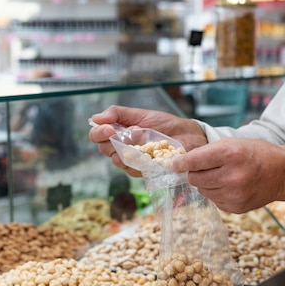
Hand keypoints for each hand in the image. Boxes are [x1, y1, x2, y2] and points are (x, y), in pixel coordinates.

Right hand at [89, 105, 207, 176]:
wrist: (188, 135)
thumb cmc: (165, 124)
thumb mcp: (141, 114)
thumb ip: (118, 114)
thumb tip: (96, 118)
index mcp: (118, 133)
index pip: (97, 136)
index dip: (98, 133)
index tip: (108, 128)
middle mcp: (122, 148)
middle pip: (104, 149)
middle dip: (111, 140)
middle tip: (129, 132)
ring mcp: (133, 161)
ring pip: (118, 160)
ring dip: (128, 148)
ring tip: (143, 138)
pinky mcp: (145, 171)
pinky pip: (134, 169)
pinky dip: (139, 160)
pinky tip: (148, 152)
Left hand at [171, 138, 284, 212]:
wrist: (282, 173)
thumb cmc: (255, 153)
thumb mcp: (232, 143)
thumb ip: (206, 152)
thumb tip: (179, 164)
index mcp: (230, 154)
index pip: (193, 161)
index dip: (180, 163)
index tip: (174, 164)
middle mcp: (231, 175)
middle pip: (195, 179)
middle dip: (195, 173)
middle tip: (207, 168)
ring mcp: (234, 194)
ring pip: (203, 191)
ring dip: (206, 184)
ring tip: (223, 176)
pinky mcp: (236, 207)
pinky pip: (214, 201)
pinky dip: (217, 193)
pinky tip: (231, 186)